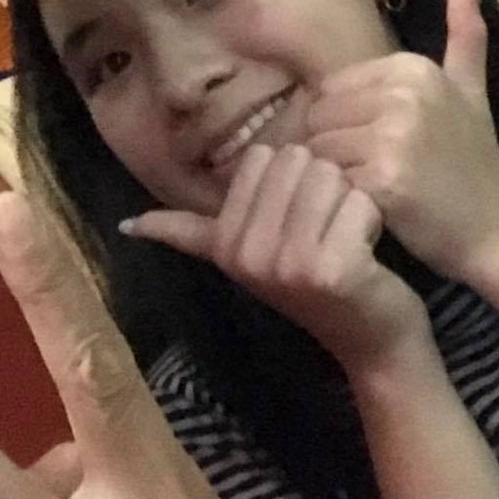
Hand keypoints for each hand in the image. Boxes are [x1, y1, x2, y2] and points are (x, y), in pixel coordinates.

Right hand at [123, 144, 428, 371]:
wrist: (372, 342)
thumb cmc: (314, 286)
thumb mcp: (244, 255)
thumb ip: (188, 233)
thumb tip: (127, 223)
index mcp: (224, 243)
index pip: (262, 156)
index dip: (290, 180)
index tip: (294, 226)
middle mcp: (248, 254)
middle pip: (297, 159)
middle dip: (322, 187)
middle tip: (325, 235)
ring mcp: (288, 263)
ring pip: (329, 175)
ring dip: (348, 202)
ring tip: (344, 242)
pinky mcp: (332, 268)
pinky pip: (359, 200)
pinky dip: (371, 220)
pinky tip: (366, 255)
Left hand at [304, 0, 498, 283]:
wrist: (497, 231)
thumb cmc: (476, 163)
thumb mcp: (472, 90)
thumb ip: (465, 33)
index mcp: (415, 67)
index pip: (332, 87)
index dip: (342, 123)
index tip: (370, 148)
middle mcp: (404, 94)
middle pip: (319, 116)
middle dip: (331, 149)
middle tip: (363, 174)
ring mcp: (395, 135)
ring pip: (318, 149)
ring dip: (332, 176)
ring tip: (364, 191)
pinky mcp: (384, 178)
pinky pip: (329, 179)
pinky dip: (337, 198)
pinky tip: (366, 208)